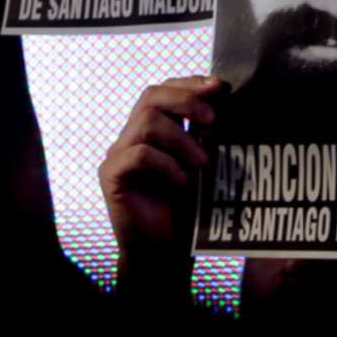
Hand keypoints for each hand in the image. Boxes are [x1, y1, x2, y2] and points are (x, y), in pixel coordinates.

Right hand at [99, 77, 219, 289]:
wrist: (166, 253)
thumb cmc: (187, 209)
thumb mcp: (204, 165)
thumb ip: (206, 135)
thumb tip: (225, 103)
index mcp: (155, 128)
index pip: (166, 90)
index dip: (191, 83)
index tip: (220, 87)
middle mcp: (133, 135)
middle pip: (152, 95)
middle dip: (187, 100)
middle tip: (214, 120)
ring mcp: (119, 154)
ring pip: (147, 121)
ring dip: (181, 138)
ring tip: (203, 162)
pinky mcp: (111, 176)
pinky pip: (136, 155)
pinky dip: (165, 164)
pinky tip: (182, 181)